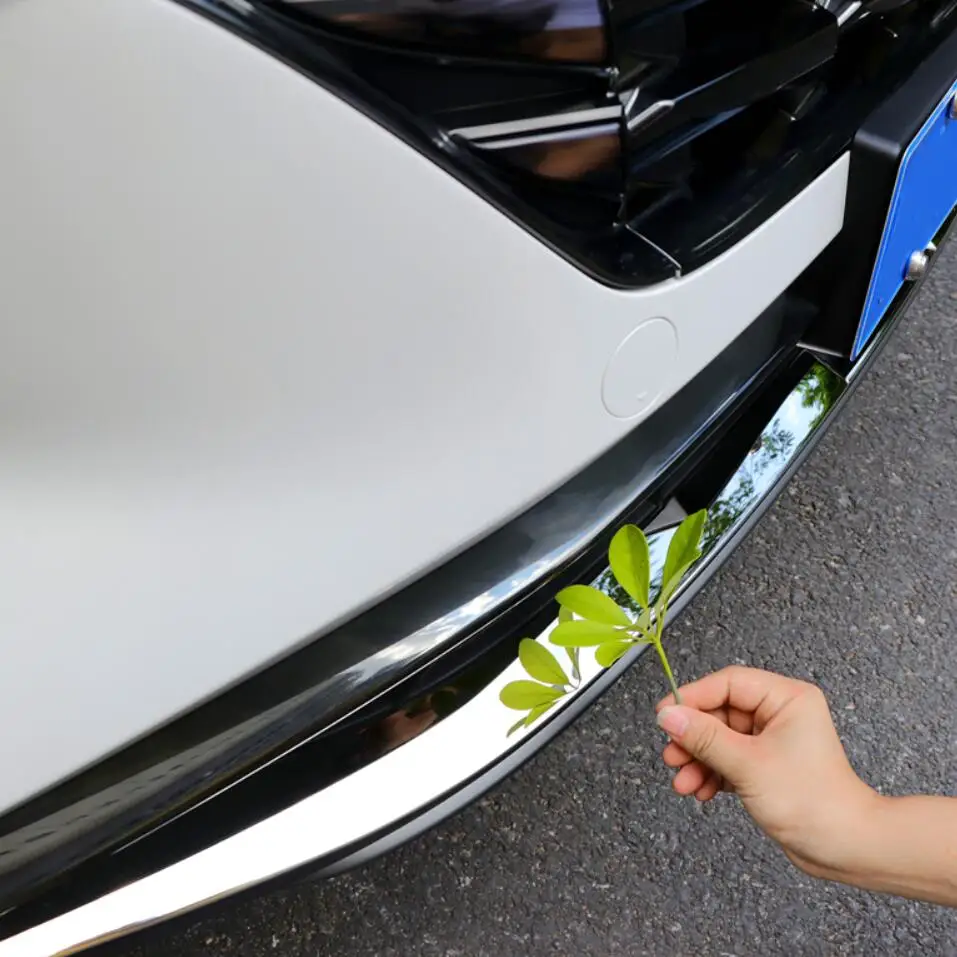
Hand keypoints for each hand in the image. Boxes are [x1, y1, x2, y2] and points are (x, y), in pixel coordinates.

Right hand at [654, 666, 877, 876]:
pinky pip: (729, 759)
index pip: (729, 683)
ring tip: (683, 781)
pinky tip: (701, 791)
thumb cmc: (813, 802)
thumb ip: (704, 737)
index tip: (665, 714)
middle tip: (671, 754)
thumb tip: (668, 715)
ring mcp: (774, 740)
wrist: (845, 848)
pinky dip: (712, 773)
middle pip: (721, 712)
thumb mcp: (748, 764)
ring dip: (699, 760)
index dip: (693, 697)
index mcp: (787, 698)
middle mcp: (781, 714)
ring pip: (721, 738)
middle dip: (693, 737)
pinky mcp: (768, 765)